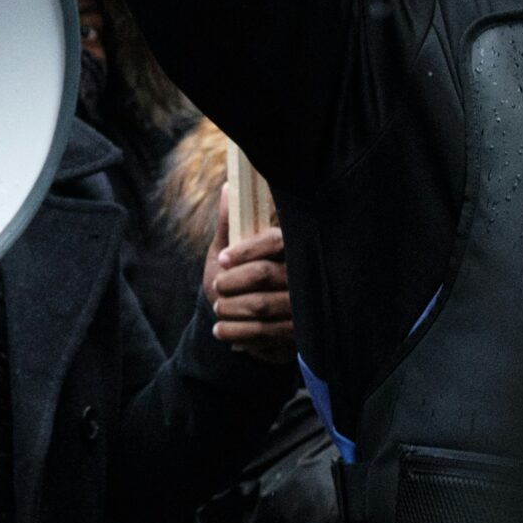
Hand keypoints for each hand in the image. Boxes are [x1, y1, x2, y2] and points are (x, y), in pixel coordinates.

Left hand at [205, 216, 293, 366]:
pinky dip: (236, 333)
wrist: (251, 319)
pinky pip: (265, 335)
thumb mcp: (231, 248)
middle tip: (217, 287)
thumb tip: (229, 187)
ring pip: (262, 307)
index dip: (246, 250)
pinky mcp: (300, 335)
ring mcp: (305, 308)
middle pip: (263, 275)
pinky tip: (222, 330)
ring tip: (218, 309)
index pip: (275, 241)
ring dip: (230, 309)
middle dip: (231, 283)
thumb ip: (231, 222)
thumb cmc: (240, 275)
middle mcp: (304, 276)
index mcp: (291, 248)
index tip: (222, 260)